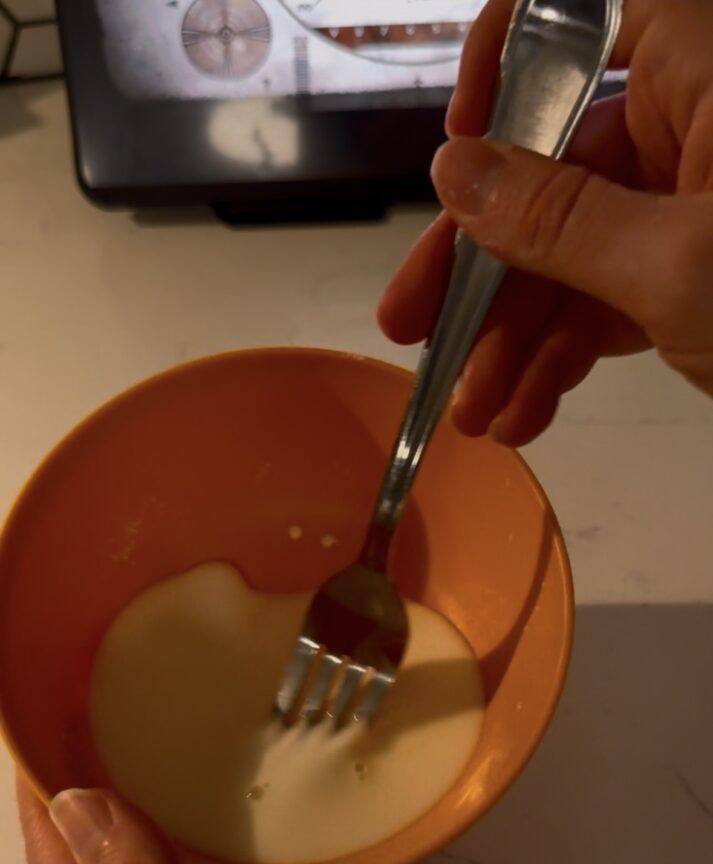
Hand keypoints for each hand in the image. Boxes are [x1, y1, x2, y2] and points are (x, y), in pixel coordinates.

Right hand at [378, 0, 712, 444]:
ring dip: (518, 337)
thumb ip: (555, 217)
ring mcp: (694, 206)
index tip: (462, 143)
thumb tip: (456, 173)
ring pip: (575, 252)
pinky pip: (612, 298)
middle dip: (482, 266)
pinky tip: (525, 410)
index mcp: (706, 71)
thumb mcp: (677, 265)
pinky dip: (568, 356)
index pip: (584, 15)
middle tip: (415, 324)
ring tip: (477, 408)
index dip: (508, 63)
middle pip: (553, 171)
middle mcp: (697, 124)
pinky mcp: (697, 274)